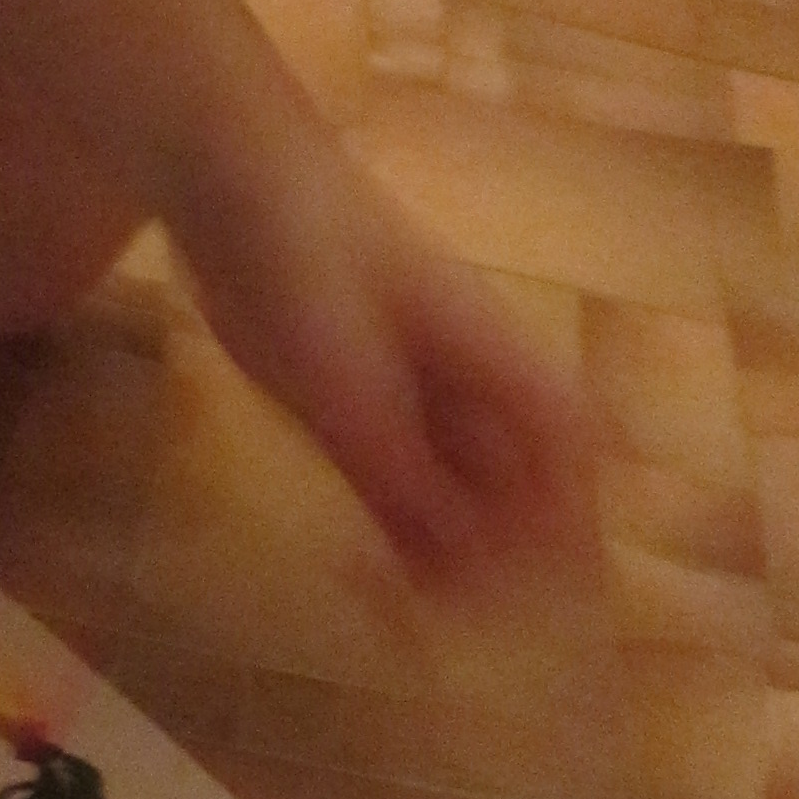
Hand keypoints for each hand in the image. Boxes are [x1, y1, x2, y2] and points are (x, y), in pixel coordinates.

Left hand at [172, 131, 595, 591]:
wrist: (227, 179)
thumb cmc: (302, 253)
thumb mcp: (340, 370)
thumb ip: (396, 464)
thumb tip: (458, 554)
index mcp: (493, 357)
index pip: (568, 449)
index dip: (570, 524)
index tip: (540, 595)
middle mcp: (469, 383)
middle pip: (519, 488)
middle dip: (493, 562)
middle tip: (431, 619)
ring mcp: (415, 396)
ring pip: (459, 497)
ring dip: (441, 558)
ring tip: (389, 607)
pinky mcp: (358, 407)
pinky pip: (399, 487)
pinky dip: (393, 536)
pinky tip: (360, 573)